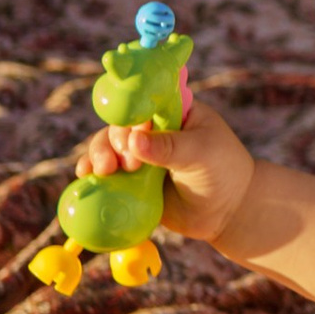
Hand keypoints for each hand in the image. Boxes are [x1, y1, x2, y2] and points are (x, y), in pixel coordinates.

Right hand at [72, 91, 256, 256]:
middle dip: (114, 141)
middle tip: (125, 163)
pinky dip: (93, 174)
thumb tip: (134, 141)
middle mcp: (152, 129)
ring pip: (108, 147)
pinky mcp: (132, 180)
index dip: (129, 112)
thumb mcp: (201, 154)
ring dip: (98, 155)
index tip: (129, 133)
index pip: (143, 101)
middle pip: (119, 125)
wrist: (228, 212)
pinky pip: (108, 174)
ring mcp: (140, 155)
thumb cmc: (223, 172)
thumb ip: (169, 147)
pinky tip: (86, 178)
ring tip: (101, 171)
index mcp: (173, 111)